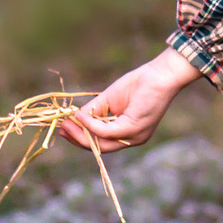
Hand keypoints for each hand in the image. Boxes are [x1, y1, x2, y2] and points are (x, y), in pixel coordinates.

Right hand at [69, 49, 200, 153]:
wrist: (160, 74)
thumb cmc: (139, 84)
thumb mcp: (110, 99)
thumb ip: (93, 110)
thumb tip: (74, 118)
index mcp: (128, 134)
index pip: (102, 143)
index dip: (81, 138)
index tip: (64, 129)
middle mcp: (132, 140)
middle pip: (99, 148)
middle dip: (78, 139)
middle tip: (61, 130)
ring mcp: (134, 137)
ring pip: (101, 144)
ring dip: (81, 134)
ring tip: (66, 125)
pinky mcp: (133, 128)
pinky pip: (107, 132)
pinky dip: (91, 125)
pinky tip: (80, 116)